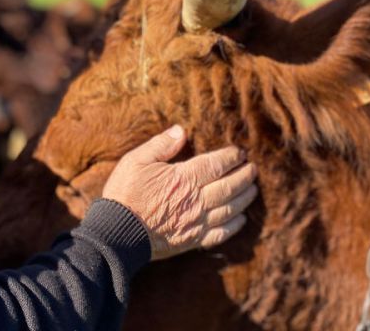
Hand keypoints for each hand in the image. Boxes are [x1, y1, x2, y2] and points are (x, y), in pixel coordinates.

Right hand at [101, 125, 256, 260]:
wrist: (116, 232)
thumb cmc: (124, 193)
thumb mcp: (136, 160)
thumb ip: (161, 145)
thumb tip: (181, 130)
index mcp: (184, 178)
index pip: (217, 164)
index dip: (232, 157)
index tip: (240, 152)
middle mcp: (196, 200)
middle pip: (230, 186)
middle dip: (245, 176)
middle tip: (253, 169)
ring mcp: (196, 222)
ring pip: (230, 209)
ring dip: (245, 198)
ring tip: (253, 189)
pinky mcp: (192, 240)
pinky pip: (220, 234)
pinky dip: (234, 226)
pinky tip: (240, 219)